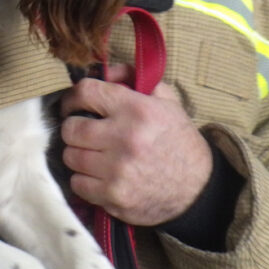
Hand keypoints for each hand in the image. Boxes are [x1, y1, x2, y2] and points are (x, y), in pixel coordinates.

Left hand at [59, 65, 212, 225]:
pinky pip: (77, 184)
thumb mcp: (166, 102)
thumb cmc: (177, 141)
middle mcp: (125, 138)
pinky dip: (84, 180)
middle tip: (82, 132)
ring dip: (78, 155)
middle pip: (70, 129)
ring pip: (70, 157)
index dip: (72, 97)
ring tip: (93, 155)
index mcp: (137, 110)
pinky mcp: (114, 196)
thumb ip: (134, 79)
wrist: (198, 188)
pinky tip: (99, 176)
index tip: (71, 105)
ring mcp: (117, 170)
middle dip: (73, 129)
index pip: (86, 92)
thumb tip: (105, 71)